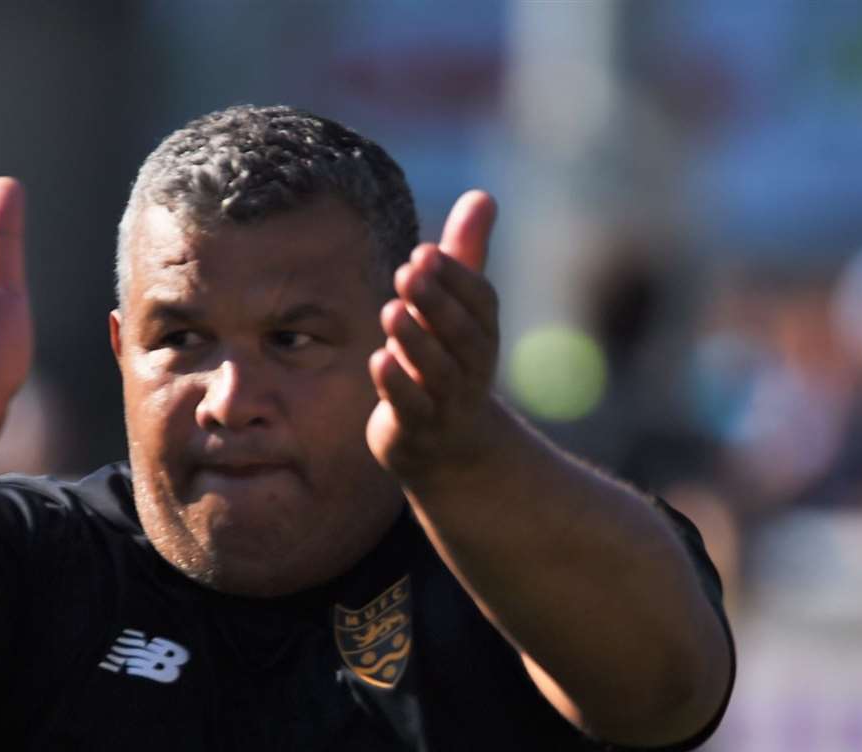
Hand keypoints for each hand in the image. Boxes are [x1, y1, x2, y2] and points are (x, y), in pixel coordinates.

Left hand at [366, 190, 499, 486]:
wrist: (450, 448)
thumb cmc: (449, 362)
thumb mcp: (458, 310)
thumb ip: (466, 255)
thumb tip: (483, 194)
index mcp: (482, 335)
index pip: (480, 303)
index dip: (456, 278)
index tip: (425, 253)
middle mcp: (472, 369)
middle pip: (461, 335)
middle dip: (436, 303)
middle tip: (405, 271)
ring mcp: (447, 403)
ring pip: (438, 372)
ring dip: (415, 341)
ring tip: (390, 310)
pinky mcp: (418, 430)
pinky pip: (411, 408)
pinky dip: (397, 385)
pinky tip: (378, 360)